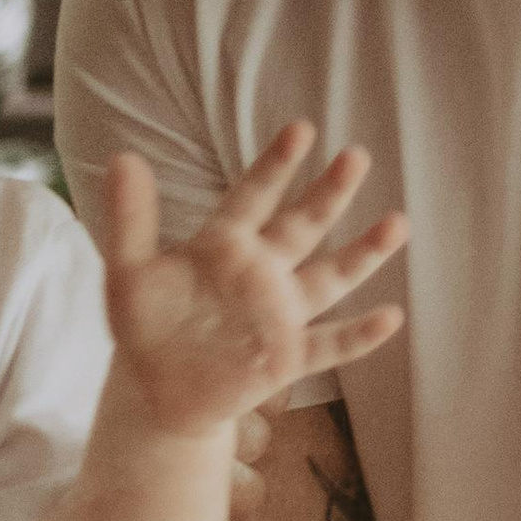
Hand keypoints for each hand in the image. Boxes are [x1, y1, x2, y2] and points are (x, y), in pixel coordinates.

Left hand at [102, 131, 405, 438]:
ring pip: (329, 278)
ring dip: (362, 254)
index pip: (254, 196)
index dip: (276, 166)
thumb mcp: (129, 274)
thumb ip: (130, 220)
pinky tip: (391, 317)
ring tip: (397, 223)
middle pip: (303, 225)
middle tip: (356, 156)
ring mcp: (279, 315)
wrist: (156, 391)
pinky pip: (328, 345)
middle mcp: (261, 272)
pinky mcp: (286, 358)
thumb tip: (122, 158)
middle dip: (329, 193)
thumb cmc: (145, 327)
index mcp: (225, 245)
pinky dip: (358, 335)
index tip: (301, 130)